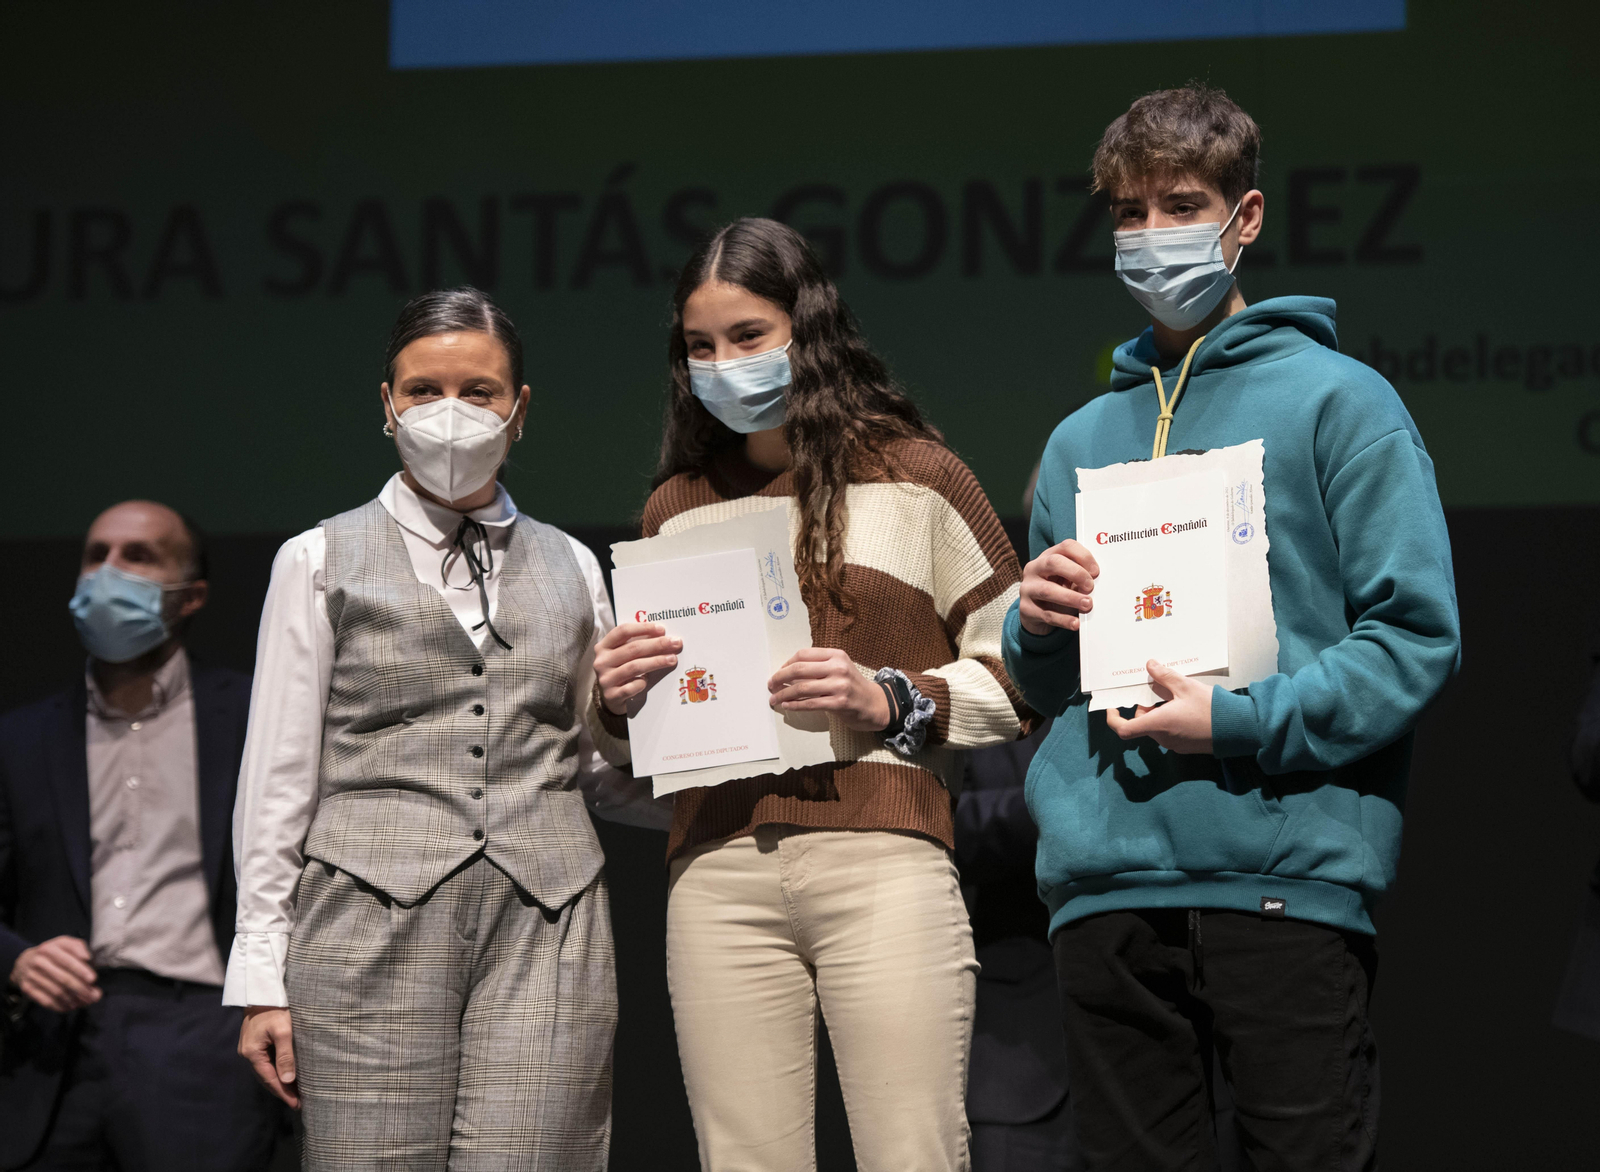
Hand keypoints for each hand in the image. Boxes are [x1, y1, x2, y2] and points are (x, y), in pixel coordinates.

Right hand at [9, 936, 99, 1012]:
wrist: (24, 961)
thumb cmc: (52, 953)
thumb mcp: (64, 943)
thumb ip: (78, 947)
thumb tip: (87, 958)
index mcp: (49, 948)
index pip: (67, 961)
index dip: (81, 971)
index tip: (93, 979)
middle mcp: (38, 962)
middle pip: (63, 979)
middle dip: (81, 988)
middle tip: (93, 995)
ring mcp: (31, 976)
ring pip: (56, 992)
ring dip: (74, 999)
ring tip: (86, 1001)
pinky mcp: (27, 989)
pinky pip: (46, 1001)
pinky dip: (61, 1005)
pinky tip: (71, 1006)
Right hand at [239, 1006, 299, 1107]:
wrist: (262, 991)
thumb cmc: (275, 1009)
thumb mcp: (284, 1031)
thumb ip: (286, 1056)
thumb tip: (288, 1080)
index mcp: (252, 1052)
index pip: (270, 1079)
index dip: (284, 1093)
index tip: (297, 1104)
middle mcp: (247, 1053)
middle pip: (265, 1078)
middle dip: (282, 1090)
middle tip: (298, 1102)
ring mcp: (249, 1048)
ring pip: (264, 1071)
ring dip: (278, 1082)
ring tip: (294, 1092)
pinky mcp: (253, 1042)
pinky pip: (265, 1062)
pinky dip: (275, 1071)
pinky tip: (285, 1074)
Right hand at [595, 622, 681, 714]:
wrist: (610, 698)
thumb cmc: (621, 670)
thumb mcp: (622, 655)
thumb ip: (635, 644)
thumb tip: (664, 637)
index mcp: (603, 646)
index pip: (622, 631)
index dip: (643, 628)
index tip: (662, 629)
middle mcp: (602, 661)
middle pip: (632, 648)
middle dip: (657, 644)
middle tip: (675, 643)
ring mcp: (605, 679)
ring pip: (635, 666)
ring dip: (656, 661)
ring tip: (672, 659)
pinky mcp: (612, 695)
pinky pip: (632, 686)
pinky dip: (642, 682)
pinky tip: (649, 680)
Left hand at [768, 648, 890, 731]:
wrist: (874, 704)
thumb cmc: (852, 686)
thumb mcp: (839, 669)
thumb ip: (817, 667)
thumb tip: (786, 673)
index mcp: (836, 655)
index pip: (803, 654)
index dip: (786, 664)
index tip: (778, 673)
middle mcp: (838, 667)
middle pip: (799, 669)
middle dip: (780, 677)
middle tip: (771, 685)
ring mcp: (840, 685)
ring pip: (802, 688)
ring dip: (783, 694)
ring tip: (774, 699)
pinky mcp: (839, 703)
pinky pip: (810, 703)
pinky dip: (795, 705)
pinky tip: (787, 706)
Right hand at [1019, 540, 1099, 635]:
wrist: (1035, 612)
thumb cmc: (1056, 590)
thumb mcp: (1066, 579)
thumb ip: (1080, 576)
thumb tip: (1099, 583)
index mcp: (1047, 556)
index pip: (1065, 547)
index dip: (1083, 556)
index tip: (1096, 571)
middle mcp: (1034, 569)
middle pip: (1053, 563)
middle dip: (1076, 573)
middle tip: (1090, 587)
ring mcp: (1028, 588)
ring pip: (1048, 590)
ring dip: (1071, 598)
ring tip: (1087, 604)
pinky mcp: (1026, 609)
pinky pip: (1046, 614)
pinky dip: (1063, 620)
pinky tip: (1076, 623)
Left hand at [1104, 660, 1214, 754]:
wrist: (1239, 729)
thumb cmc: (1212, 708)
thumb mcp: (1186, 686)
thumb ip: (1164, 676)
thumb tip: (1149, 665)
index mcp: (1158, 724)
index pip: (1125, 729)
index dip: (1113, 718)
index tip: (1113, 706)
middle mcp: (1163, 738)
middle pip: (1142, 722)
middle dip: (1147, 706)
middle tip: (1160, 689)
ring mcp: (1174, 744)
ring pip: (1156, 726)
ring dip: (1160, 711)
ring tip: (1177, 696)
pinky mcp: (1185, 746)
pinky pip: (1169, 732)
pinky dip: (1170, 719)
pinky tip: (1186, 707)